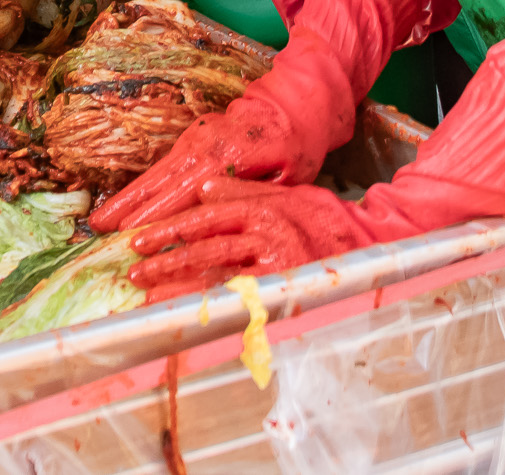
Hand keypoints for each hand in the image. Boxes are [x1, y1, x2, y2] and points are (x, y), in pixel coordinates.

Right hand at [92, 0, 407, 229]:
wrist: (295, 103)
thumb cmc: (296, 147)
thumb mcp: (288, 176)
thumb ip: (252, 194)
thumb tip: (216, 213)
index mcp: (228, 158)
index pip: (185, 194)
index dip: (158, 216)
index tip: (134, 235)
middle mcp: (204, 146)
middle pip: (161, 182)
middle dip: (130, 207)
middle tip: (100, 228)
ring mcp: (195, 139)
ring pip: (155, 173)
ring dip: (128, 197)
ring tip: (101, 219)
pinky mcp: (192, 137)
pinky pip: (162, 165)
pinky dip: (142, 185)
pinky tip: (126, 203)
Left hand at [122, 179, 369, 299]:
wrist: (369, 245)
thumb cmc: (324, 219)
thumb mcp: (285, 194)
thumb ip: (243, 193)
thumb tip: (205, 189)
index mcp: (261, 208)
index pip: (205, 217)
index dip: (170, 229)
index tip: (139, 240)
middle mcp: (265, 234)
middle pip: (205, 247)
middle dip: (166, 260)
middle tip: (135, 272)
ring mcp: (275, 264)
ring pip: (218, 275)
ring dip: (180, 287)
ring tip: (150, 296)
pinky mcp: (284, 290)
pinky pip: (241, 299)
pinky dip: (211, 306)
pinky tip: (190, 314)